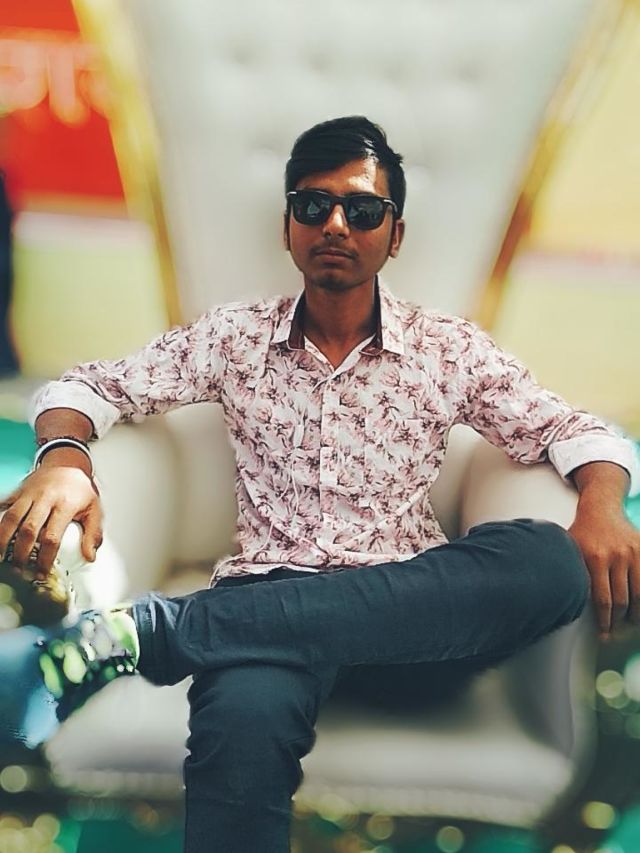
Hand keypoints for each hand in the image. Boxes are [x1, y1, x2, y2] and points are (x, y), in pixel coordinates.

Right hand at [0, 466, 102, 575]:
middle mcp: (45, 499)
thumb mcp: (95, 509)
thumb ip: (93, 533)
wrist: (67, 462)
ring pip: (11, 518)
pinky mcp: (18, 491)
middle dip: (21, 553)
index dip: (45, 558)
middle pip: (28, 530)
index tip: (42, 572)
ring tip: (1, 557)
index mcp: (65, 505)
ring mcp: (29, 494)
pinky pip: (4, 505)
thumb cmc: (80, 489)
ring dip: (3, 539)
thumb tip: (90, 556)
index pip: (52, 537)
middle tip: (20, 570)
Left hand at [568, 507, 639, 641]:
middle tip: (615, 634)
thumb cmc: (581, 534)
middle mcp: (615, 556)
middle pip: (622, 601)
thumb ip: (571, 573)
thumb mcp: (569, 550)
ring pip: (639, 595)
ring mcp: (632, 553)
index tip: (603, 635)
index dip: (605, 622)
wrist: (600, 509)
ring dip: (635, 615)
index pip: (603, 600)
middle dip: (619, 623)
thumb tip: (561, 602)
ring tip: (629, 625)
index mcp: (594, 558)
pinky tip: (639, 612)